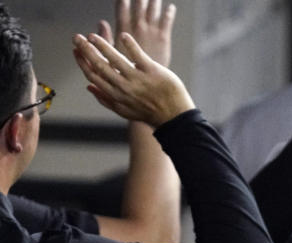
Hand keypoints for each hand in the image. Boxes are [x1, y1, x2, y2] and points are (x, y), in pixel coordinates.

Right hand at [72, 32, 193, 126]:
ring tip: (93, 36)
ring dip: (102, 45)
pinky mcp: (152, 71)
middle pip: (100, 66)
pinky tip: (123, 35)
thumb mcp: (124, 111)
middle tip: (77, 37)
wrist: (174, 117)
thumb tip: (88, 86)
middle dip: (86, 50)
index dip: (81, 62)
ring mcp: (138, 79)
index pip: (93, 76)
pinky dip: (130, 45)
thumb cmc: (149, 112)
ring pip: (115, 59)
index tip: (75, 50)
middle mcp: (124, 87)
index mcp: (115, 95)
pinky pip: (138, 55)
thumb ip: (105, 99)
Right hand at [97, 0, 176, 66]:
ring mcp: (151, 31)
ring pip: (153, 9)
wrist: (149, 82)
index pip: (121, 8)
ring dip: (154, 0)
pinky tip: (171, 7)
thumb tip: (101, 22)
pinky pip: (167, 21)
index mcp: (124, 30)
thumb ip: (107, 37)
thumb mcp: (112, 54)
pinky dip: (169, 12)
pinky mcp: (163, 37)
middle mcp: (137, 28)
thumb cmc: (128, 71)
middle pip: (138, 5)